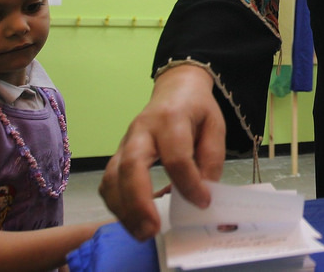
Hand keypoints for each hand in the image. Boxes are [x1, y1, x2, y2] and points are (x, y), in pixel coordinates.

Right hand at [99, 65, 225, 240]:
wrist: (176, 89)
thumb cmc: (196, 110)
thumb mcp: (215, 127)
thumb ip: (211, 159)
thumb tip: (203, 195)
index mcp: (171, 119)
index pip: (176, 156)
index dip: (189, 183)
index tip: (203, 203)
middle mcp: (141, 130)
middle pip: (131, 166)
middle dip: (139, 202)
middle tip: (153, 230)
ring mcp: (124, 142)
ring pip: (112, 177)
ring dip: (124, 210)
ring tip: (142, 233)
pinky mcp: (118, 155)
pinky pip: (108, 182)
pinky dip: (116, 205)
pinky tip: (133, 221)